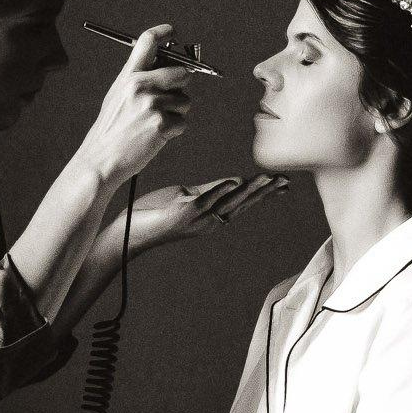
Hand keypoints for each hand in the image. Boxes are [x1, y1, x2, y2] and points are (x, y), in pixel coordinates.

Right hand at [82, 24, 200, 186]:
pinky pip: (183, 122)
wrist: (101, 159)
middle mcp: (140, 85)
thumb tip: (171, 70)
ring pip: (185, 101)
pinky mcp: (161, 123)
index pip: (147, 42)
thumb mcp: (118, 96)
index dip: (164, 32)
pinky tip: (155, 136)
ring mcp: (152, 103)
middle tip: (170, 98)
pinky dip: (174, 131)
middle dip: (182, 85)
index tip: (173, 32)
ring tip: (153, 123)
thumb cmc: (111, 130)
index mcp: (128, 76)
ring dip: (176, 113)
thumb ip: (141, 80)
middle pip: (182, 72)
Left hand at [123, 172, 286, 252]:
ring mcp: (196, 218)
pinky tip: (233, 181)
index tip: (283, 183)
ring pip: (228, 202)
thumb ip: (208, 191)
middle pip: (242, 203)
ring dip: (248, 190)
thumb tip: (232, 181)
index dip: (264, 193)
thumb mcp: (185, 198)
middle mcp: (208, 221)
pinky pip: (204, 201)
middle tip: (284, 180)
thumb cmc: (154, 214)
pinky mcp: (181, 214)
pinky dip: (219, 191)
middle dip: (264, 191)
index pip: (244, 202)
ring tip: (265, 179)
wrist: (128, 233)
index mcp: (212, 216)